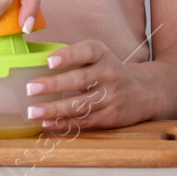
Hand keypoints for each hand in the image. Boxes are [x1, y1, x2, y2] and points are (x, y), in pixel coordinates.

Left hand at [24, 41, 159, 130]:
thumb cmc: (110, 70)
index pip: (87, 52)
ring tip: (33, 112)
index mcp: (103, 55)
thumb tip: (35, 65)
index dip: (68, 56)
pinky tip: (47, 123)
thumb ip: (74, 58)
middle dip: (53, 85)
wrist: (145, 91)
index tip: (49, 61)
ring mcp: (111, 98)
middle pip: (80, 81)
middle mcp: (109, 74)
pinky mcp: (110, 117)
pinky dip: (64, 123)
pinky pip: (84, 121)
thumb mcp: (99, 55)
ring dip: (54, 110)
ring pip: (80, 105)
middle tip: (31, 88)